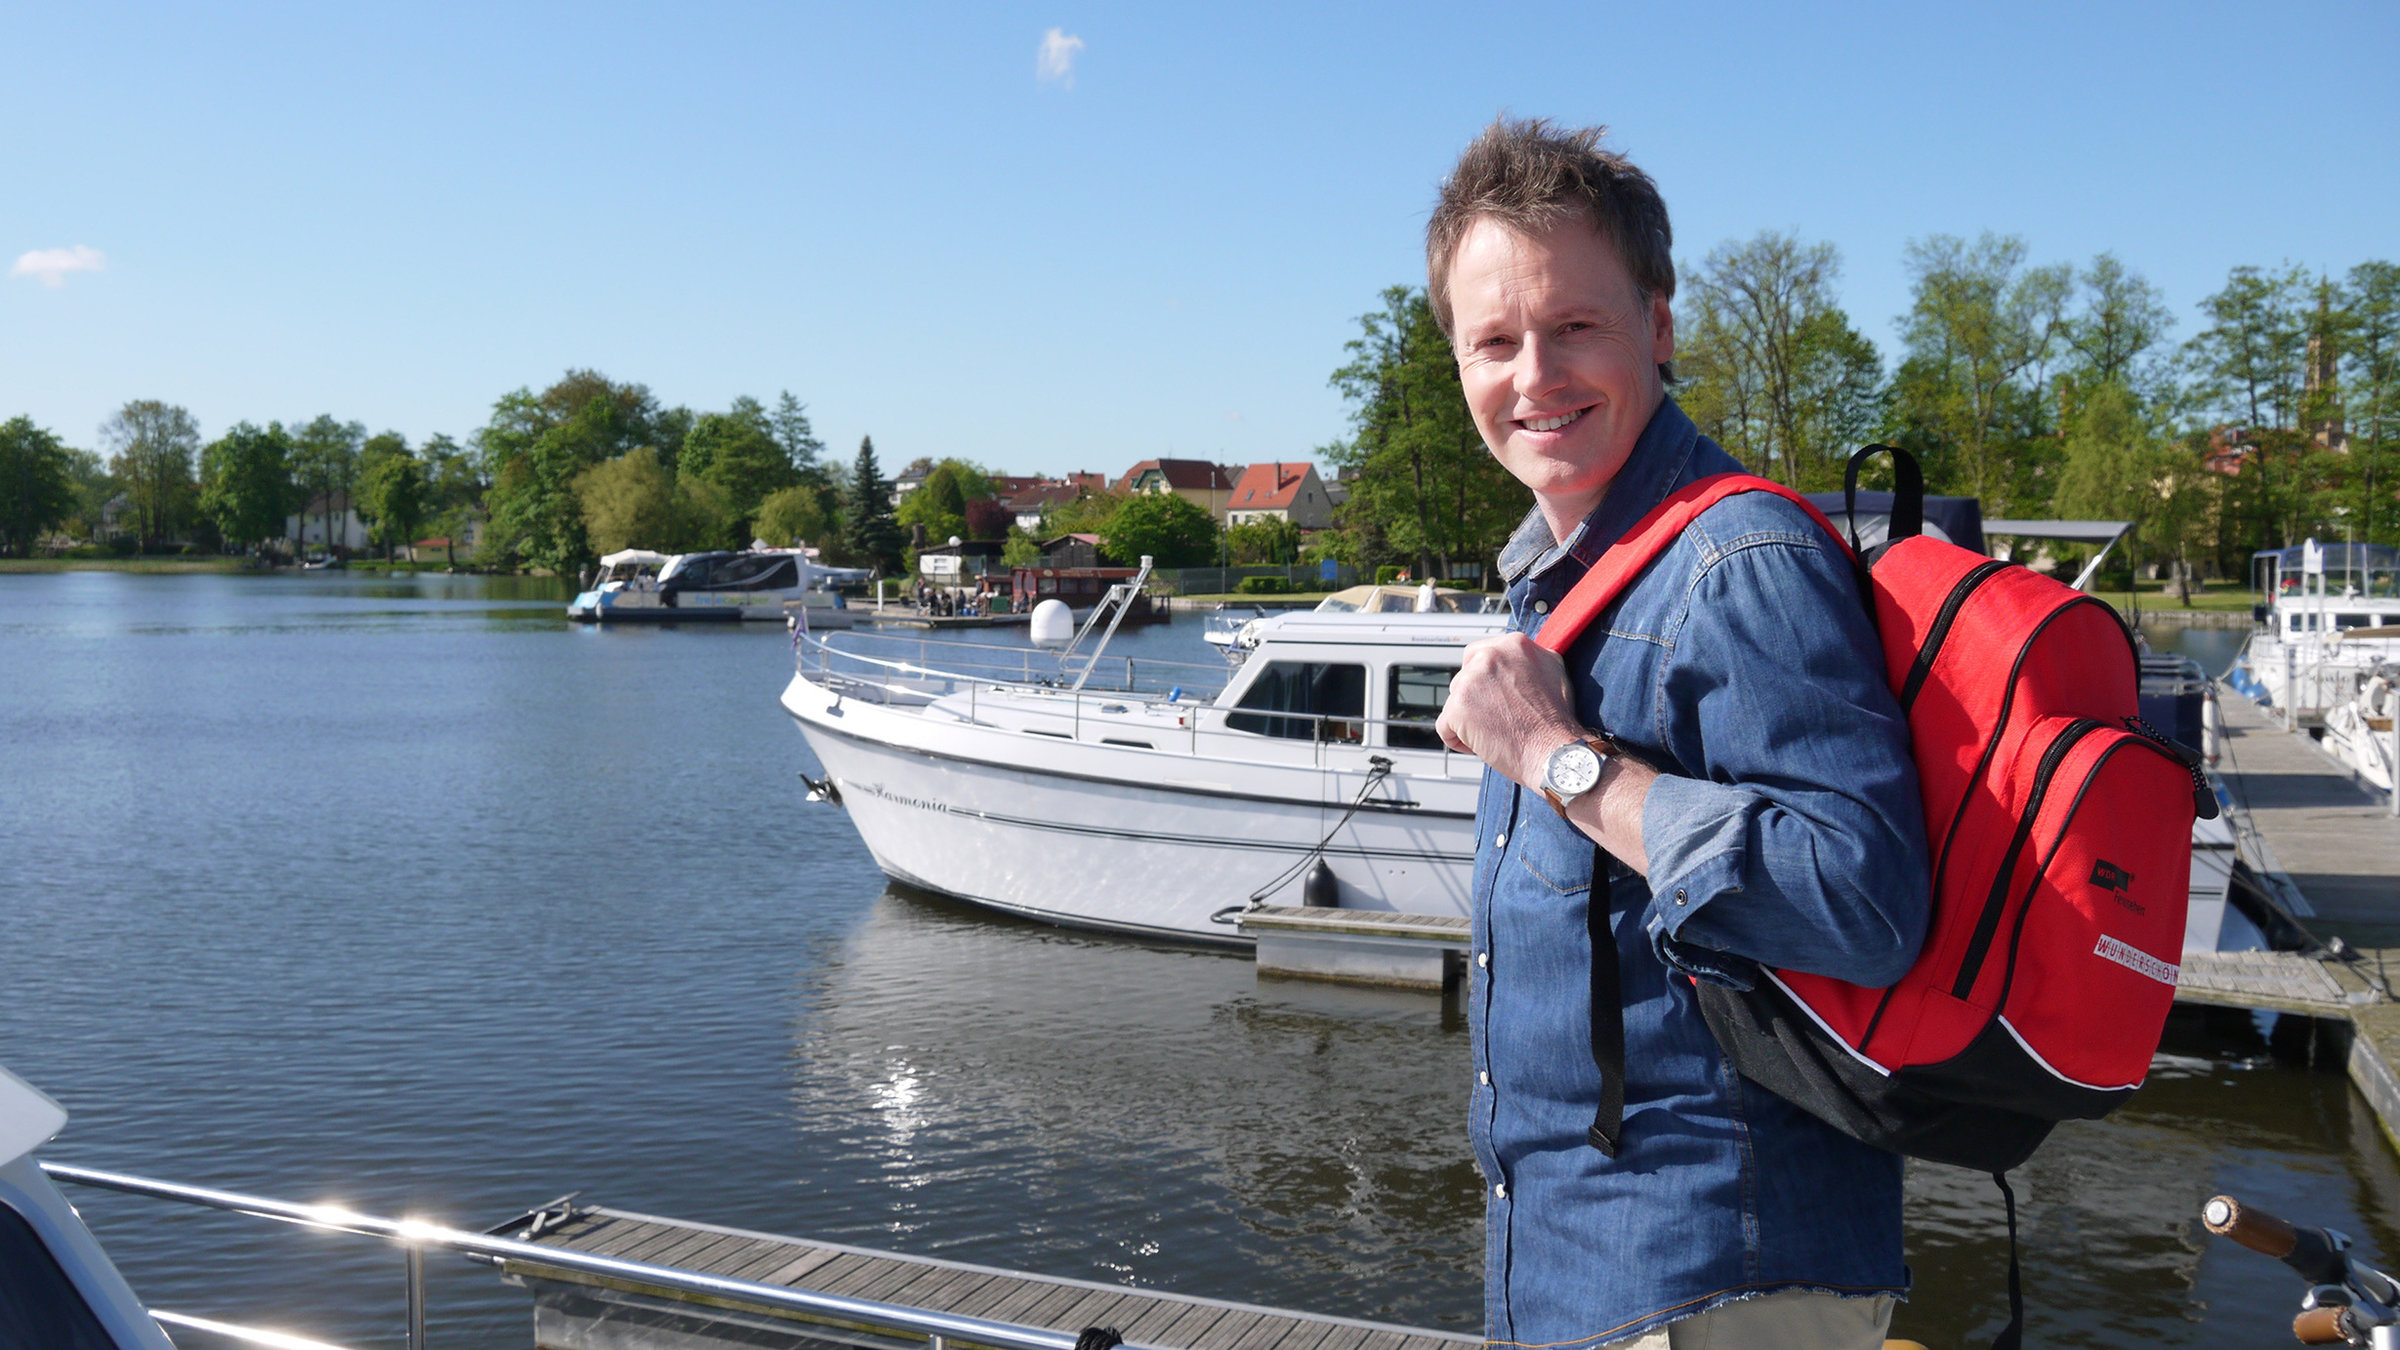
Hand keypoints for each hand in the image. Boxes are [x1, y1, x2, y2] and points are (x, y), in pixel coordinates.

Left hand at [1435, 633, 1585, 788]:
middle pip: (1464, 677)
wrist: (1554, 753)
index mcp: (1512, 645)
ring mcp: (1470, 681)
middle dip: (1476, 699)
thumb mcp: (1554, 670)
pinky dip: (1458, 739)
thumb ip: (1529, 658)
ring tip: (1495, 732)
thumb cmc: (1556, 721)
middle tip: (1497, 717)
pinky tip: (1480, 744)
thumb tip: (1516, 658)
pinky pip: (1445, 725)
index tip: (1494, 695)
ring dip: (1468, 718)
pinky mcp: (1457, 708)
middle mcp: (1489, 657)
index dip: (1485, 680)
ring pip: (1454, 700)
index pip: (1480, 654)